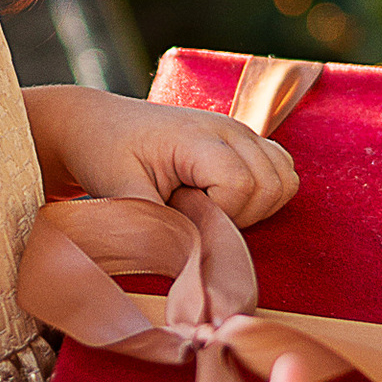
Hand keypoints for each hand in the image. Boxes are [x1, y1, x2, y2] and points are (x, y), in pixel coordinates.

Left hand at [25, 84, 299, 226]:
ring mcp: (239, 132)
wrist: (96, 123)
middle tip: (196, 214)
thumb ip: (157, 224)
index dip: (220, 215)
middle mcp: (228, 128)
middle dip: (242, 215)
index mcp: (197, 137)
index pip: (243, 184)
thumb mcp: (121, 192)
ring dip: (258, 206)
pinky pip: (281, 170)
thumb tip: (188, 258)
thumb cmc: (104, 153)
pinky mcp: (243, 141)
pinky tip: (224, 200)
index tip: (181, 213)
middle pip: (274, 183)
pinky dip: (264, 194)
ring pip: (285, 178)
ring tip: (211, 208)